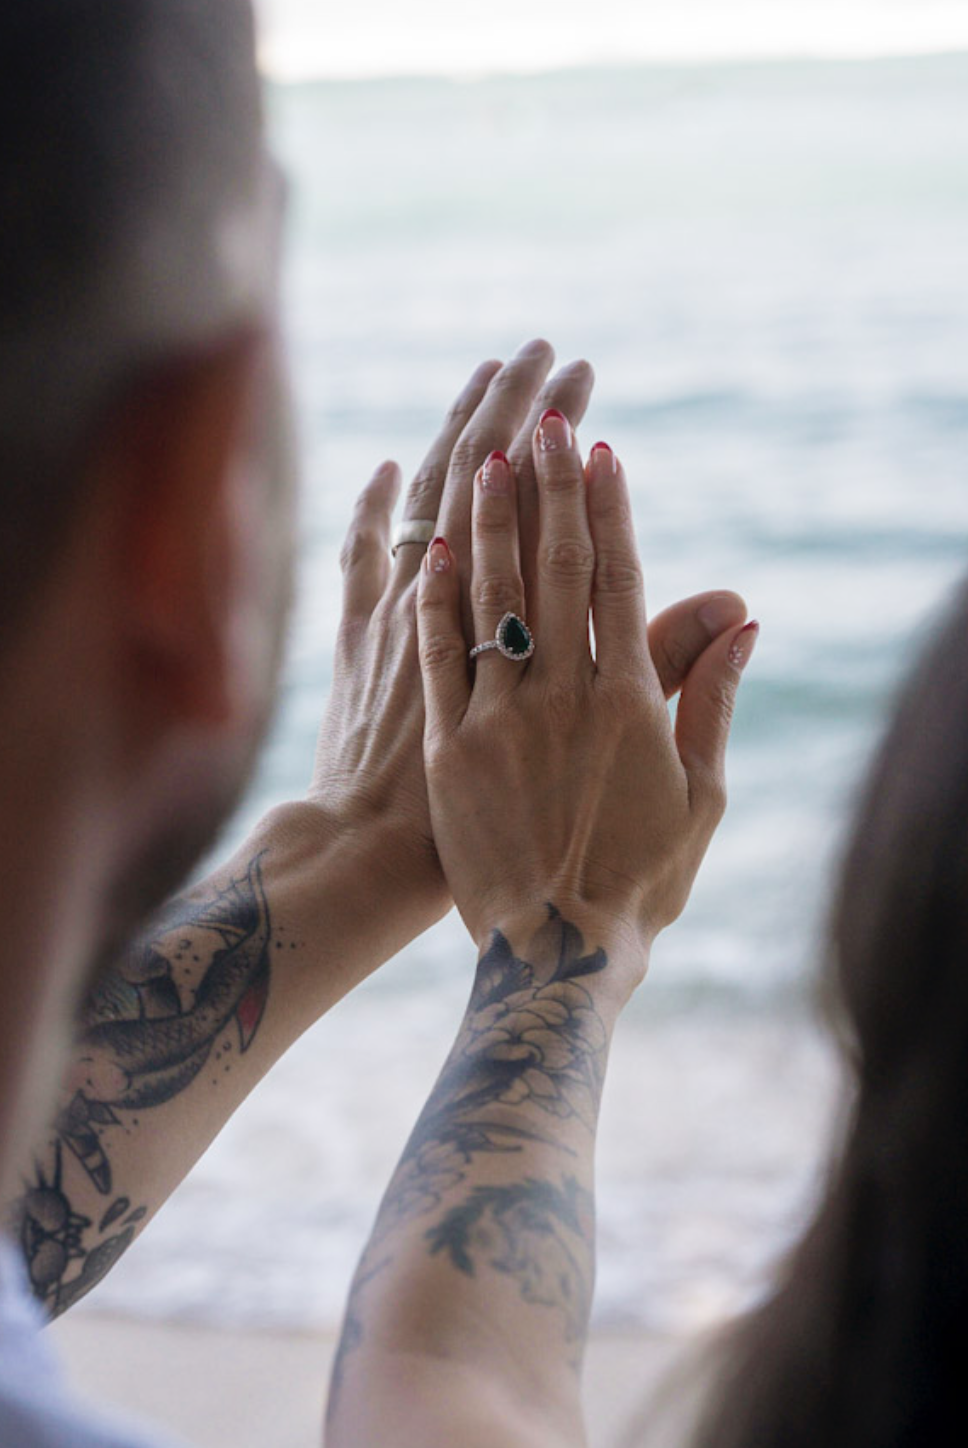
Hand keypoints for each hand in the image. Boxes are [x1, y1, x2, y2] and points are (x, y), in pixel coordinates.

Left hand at [416, 413, 756, 988]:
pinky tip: (436, 544)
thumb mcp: (699, 796)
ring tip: (489, 455)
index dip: (607, 511)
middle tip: (541, 420)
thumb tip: (743, 618)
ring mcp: (498, 719)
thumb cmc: (639, 881)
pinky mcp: (448, 748)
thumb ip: (712, 698)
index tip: (597, 451)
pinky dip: (438, 596)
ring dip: (492, 521)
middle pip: (554, 570)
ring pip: (492, 598)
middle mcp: (562, 696)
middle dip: (548, 490)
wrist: (553, 956)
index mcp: (629, 703)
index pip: (618, 581)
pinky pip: (440, 654)